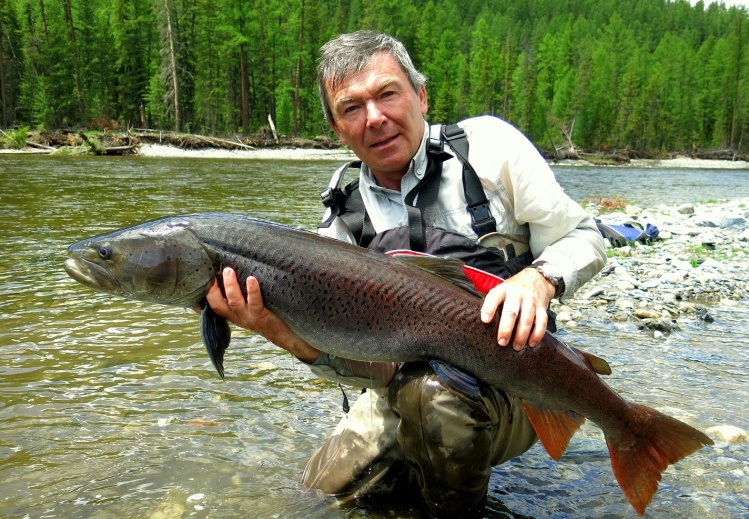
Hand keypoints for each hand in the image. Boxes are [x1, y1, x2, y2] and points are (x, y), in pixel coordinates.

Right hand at [204, 267, 319, 362]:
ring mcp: (248, 318)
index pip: (212, 307)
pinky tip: (252, 280)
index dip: (200, 299)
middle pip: (217, 305)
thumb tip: (237, 272)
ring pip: (234, 302)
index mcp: (233, 314)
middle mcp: (237, 317)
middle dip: (212, 290)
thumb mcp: (251, 308)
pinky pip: (255, 303)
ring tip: (229, 270)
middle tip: (212, 273)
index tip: (191, 288)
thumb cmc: (269, 316)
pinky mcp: (262, 317)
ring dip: (231, 286)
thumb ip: (242, 296)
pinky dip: (252, 291)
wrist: (288, 335)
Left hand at [480, 268, 555, 349]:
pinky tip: (531, 343)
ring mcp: (531, 300)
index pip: (494, 297)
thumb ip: (494, 303)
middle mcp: (517, 294)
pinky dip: (537, 334)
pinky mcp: (542, 307)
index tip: (485, 321)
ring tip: (516, 347)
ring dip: (522, 335)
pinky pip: (541, 321)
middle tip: (502, 342)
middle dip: (506, 328)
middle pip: (511, 312)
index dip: (489, 308)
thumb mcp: (502, 289)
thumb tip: (483, 323)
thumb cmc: (514, 289)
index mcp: (504, 289)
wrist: (537, 278)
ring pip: (527, 319)